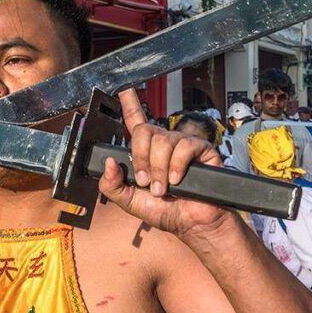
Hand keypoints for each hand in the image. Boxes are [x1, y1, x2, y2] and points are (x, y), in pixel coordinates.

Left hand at [98, 89, 230, 236]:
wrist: (191, 224)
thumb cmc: (165, 211)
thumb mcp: (129, 201)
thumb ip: (112, 185)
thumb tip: (110, 162)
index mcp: (146, 152)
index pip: (136, 121)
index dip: (130, 103)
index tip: (124, 88)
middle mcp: (163, 144)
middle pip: (145, 131)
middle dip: (142, 159)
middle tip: (146, 181)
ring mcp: (182, 145)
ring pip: (163, 142)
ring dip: (160, 169)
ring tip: (164, 188)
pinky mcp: (201, 149)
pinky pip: (184, 147)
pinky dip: (177, 166)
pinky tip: (178, 180)